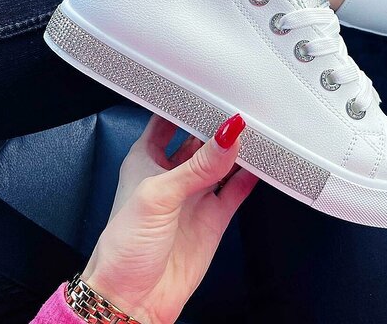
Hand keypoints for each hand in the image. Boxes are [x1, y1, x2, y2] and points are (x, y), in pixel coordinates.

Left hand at [81, 113, 257, 323]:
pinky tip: (263, 163)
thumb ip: (197, 165)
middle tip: (239, 106)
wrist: (132, 300)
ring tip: (257, 130)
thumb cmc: (123, 247)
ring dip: (237, 149)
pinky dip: (251, 176)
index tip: (206, 88)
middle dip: (217, 124)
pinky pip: (236, 189)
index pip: (167, 120)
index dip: (185, 104)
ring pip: (221, 162)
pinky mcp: (213, 217)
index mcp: (146, 159)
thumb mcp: (157, 195)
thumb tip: (227, 134)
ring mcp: (194, 196)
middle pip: (200, 139)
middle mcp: (172, 174)